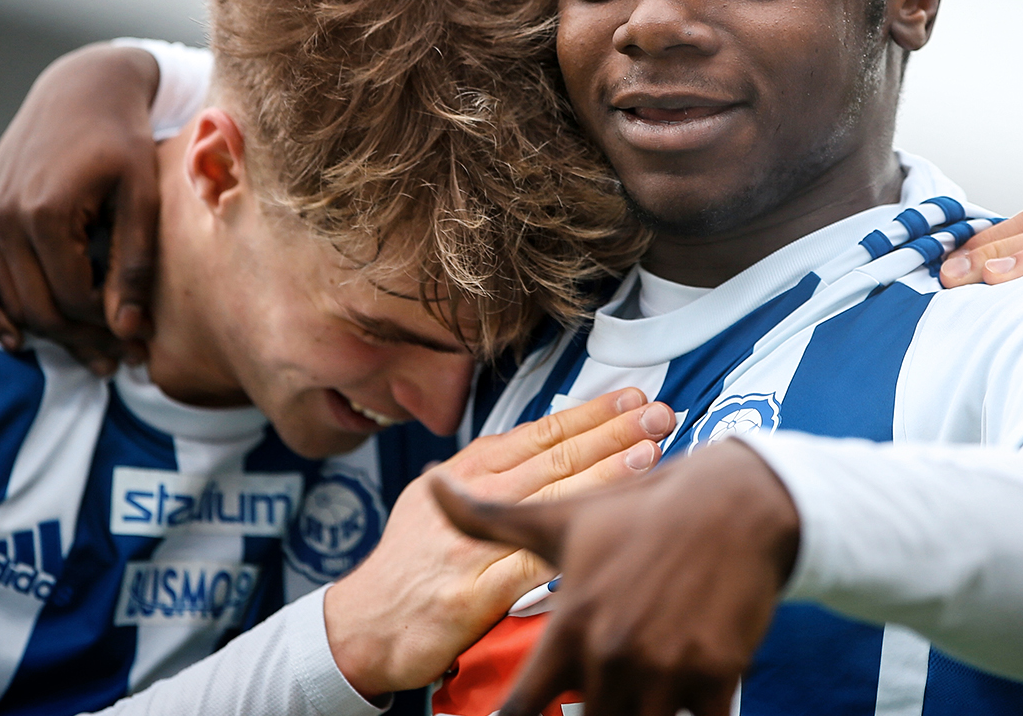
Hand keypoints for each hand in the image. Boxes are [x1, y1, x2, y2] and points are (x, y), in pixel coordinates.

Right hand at [0, 43, 162, 371]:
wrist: (81, 91)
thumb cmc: (123, 140)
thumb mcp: (143, 196)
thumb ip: (135, 262)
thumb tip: (129, 330)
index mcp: (45, 211)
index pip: (74, 296)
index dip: (110, 326)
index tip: (142, 339)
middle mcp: (2, 217)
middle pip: (38, 306)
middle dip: (83, 341)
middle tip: (121, 362)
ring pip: (10, 300)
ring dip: (48, 335)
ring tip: (93, 356)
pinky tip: (14, 341)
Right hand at [328, 388, 677, 698]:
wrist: (363, 624)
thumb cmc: (409, 564)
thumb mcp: (440, 499)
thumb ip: (491, 476)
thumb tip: (548, 445)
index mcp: (466, 472)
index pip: (540, 432)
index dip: (590, 413)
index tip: (632, 398)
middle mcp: (468, 496)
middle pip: (555, 456)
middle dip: (613, 432)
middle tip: (658, 413)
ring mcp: (471, 542)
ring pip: (549, 497)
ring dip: (604, 471)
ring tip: (649, 451)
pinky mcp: (474, 590)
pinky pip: (532, 559)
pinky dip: (573, 538)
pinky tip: (608, 526)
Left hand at [434, 440, 797, 715]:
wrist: (736, 503)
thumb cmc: (645, 513)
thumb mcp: (563, 518)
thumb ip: (490, 519)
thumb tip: (430, 485)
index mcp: (571, 625)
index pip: (525, 705)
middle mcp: (613, 652)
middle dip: (596, 711)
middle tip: (609, 683)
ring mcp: (666, 667)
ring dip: (642, 710)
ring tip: (649, 682)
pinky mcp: (717, 675)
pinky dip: (692, 714)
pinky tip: (691, 690)